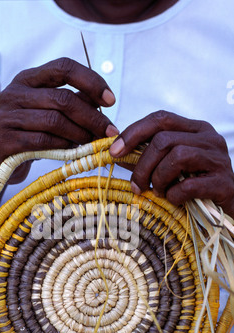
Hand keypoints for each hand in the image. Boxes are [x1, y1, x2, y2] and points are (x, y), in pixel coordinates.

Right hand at [0, 57, 117, 181]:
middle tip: (109, 132)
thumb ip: (75, 103)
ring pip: (54, 121)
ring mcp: (6, 115)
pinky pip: (42, 141)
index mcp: (27, 78)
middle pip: (62, 98)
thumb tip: (106, 100)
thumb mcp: (51, 113)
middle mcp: (14, 92)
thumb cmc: (30, 134)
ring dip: (80, 134)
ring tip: (94, 144)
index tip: (111, 100)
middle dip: (92, 117)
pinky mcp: (3, 139)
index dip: (91, 81)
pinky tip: (74, 151)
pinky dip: (64, 147)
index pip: (63, 67)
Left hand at [110, 110, 233, 217]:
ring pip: (176, 156)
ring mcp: (219, 159)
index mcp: (195, 130)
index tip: (114, 152)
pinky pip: (189, 185)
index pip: (160, 118)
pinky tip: (175, 200)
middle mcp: (209, 138)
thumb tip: (117, 154)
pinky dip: (175, 195)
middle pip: (164, 139)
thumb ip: (147, 158)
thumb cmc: (195, 187)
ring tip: (158, 192)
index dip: (133, 132)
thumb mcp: (170, 168)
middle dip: (142, 164)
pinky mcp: (223, 182)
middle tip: (136, 186)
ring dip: (158, 178)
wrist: (228, 209)